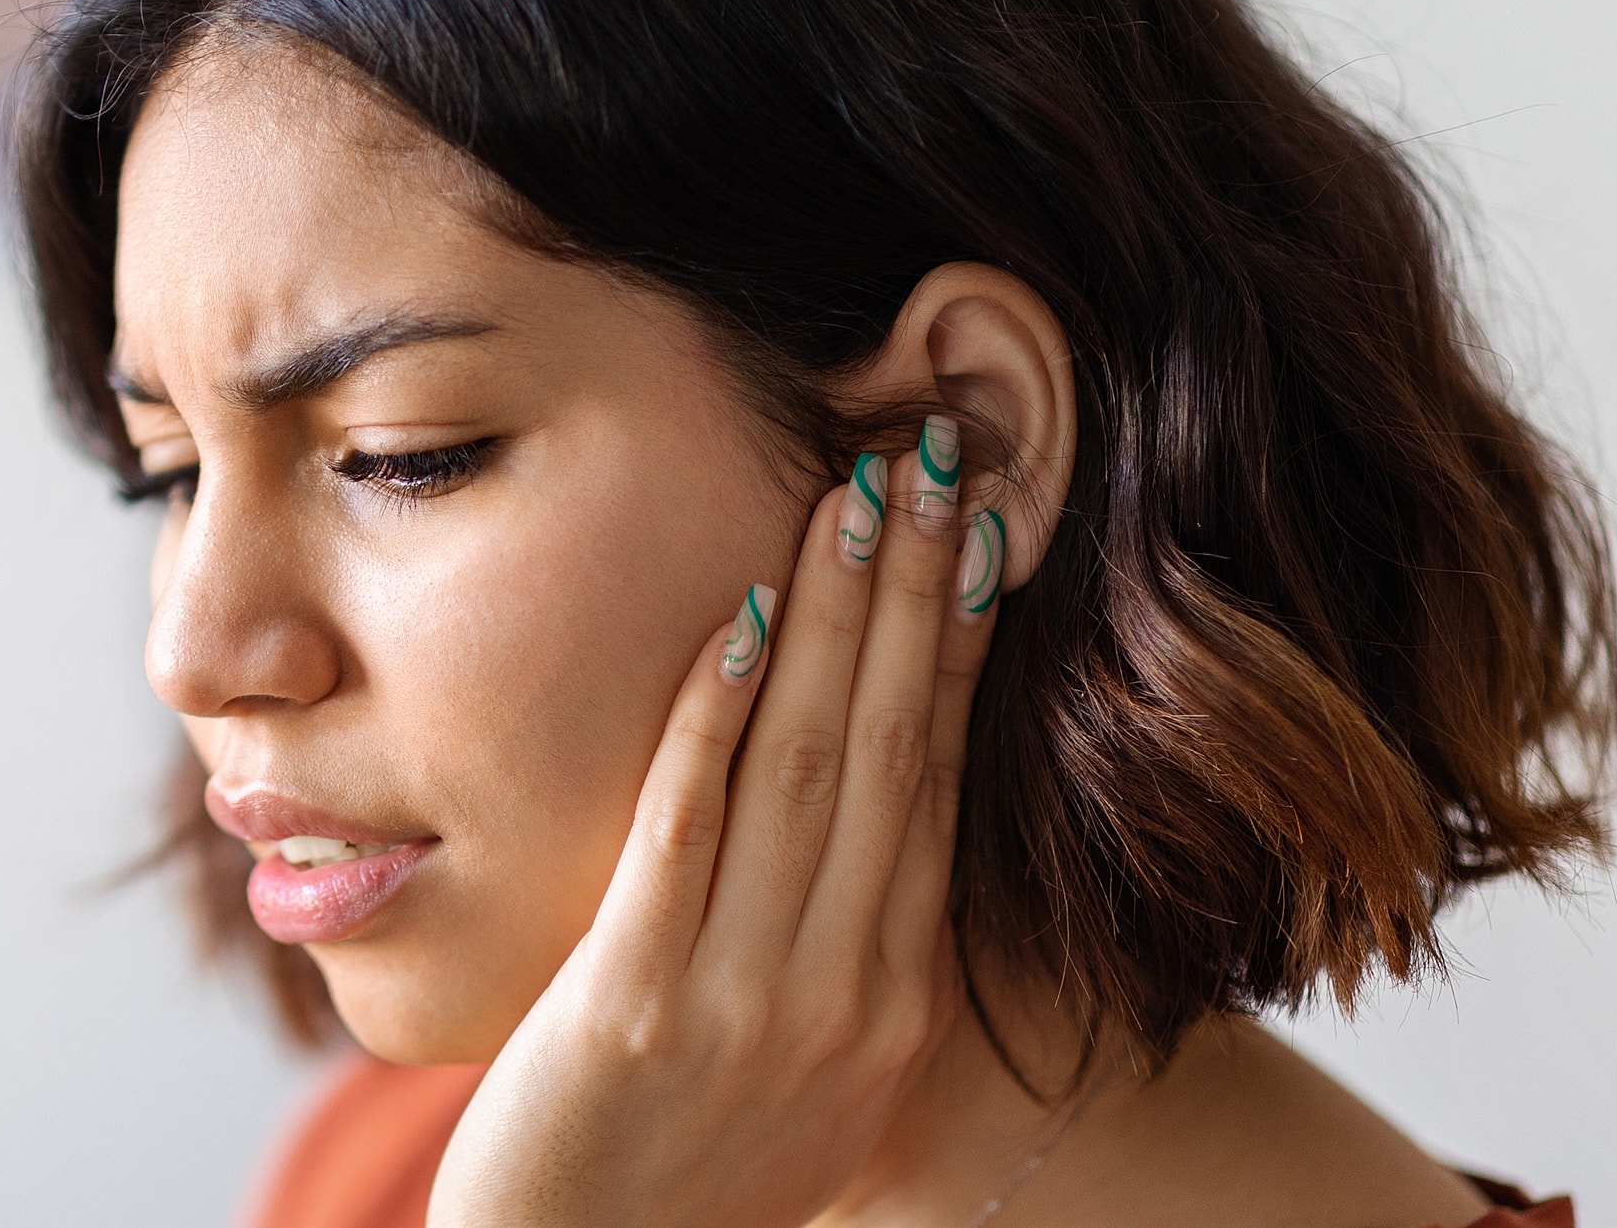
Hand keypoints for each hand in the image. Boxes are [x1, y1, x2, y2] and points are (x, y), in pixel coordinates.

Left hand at [429, 421, 1005, 1227]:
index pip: (943, 784)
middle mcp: (851, 992)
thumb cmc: (688, 1176)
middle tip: (935, 461)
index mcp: (897, 998)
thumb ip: (842, 954)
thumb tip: (861, 827)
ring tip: (856, 497)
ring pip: (812, 769)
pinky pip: (691, 830)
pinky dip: (719, 718)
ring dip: (836, 620)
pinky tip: (739, 617)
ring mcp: (751, 998)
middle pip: (900, 752)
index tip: (976, 532)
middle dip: (918, 597)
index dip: (958, 648)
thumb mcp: (812, 1076)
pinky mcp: (641, 1003)